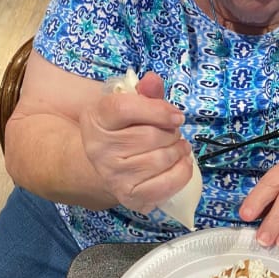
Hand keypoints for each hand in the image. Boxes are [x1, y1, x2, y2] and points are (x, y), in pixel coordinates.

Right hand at [79, 72, 192, 212]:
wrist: (109, 164)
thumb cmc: (126, 130)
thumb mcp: (131, 105)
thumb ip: (145, 93)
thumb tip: (153, 81)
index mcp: (96, 119)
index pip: (124, 109)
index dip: (157, 110)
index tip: (176, 116)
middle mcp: (99, 149)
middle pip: (150, 136)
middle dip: (171, 132)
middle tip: (172, 132)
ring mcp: (113, 176)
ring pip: (161, 159)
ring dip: (179, 150)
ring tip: (177, 147)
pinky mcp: (129, 196)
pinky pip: (166, 184)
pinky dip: (182, 172)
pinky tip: (182, 163)